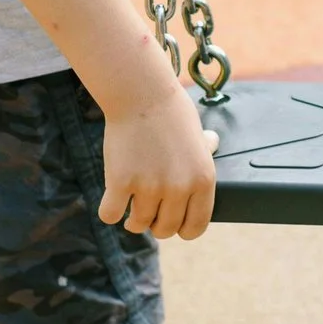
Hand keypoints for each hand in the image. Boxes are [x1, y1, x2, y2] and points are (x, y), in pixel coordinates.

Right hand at [97, 84, 218, 239]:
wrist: (142, 93)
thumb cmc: (170, 110)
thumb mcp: (197, 132)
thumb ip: (205, 149)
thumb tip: (213, 143)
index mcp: (203, 181)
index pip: (195, 227)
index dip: (182, 229)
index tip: (172, 222)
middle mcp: (179, 188)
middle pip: (164, 230)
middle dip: (155, 224)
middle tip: (149, 210)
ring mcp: (149, 187)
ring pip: (137, 225)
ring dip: (133, 218)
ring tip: (131, 205)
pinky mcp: (120, 182)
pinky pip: (110, 215)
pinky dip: (109, 210)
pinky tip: (113, 199)